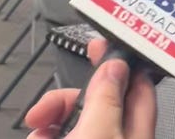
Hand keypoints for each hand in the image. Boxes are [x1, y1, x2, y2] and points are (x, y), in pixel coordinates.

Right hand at [25, 40, 155, 138]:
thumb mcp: (97, 133)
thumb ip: (106, 99)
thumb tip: (115, 65)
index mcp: (136, 132)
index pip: (139, 86)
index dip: (119, 61)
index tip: (96, 45)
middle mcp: (119, 138)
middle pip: (98, 102)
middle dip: (68, 98)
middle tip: (46, 103)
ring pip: (77, 122)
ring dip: (52, 118)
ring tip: (36, 127)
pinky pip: (62, 136)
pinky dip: (46, 135)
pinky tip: (37, 138)